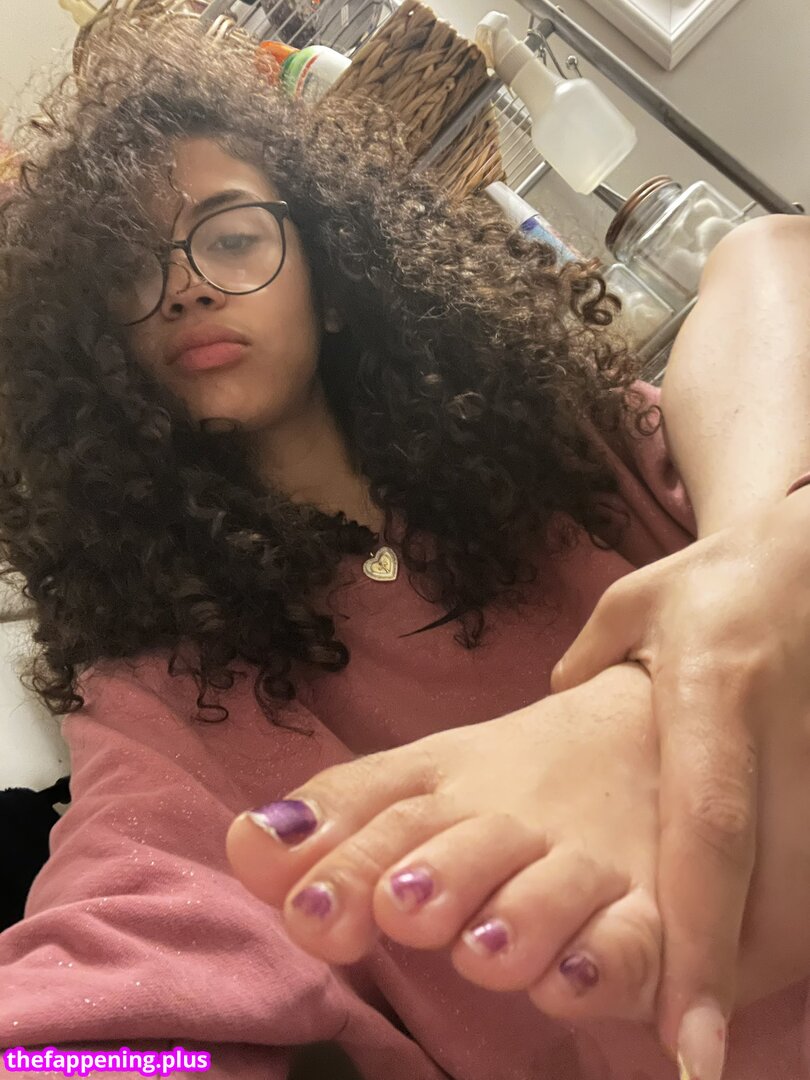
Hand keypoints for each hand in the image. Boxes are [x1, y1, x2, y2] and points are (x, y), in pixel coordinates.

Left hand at [551, 485, 809, 1070]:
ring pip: (802, 895)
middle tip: (692, 1048)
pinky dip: (785, 914)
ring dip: (761, 957)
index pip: (709, 830)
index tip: (687, 1038)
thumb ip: (592, 663)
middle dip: (732, 979)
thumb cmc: (724, 577)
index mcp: (715, 692)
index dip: (698, 937)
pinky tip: (754, 935)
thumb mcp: (642, 606)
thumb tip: (554, 701)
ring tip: (710, 1004)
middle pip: (771, 890)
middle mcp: (776, 741)